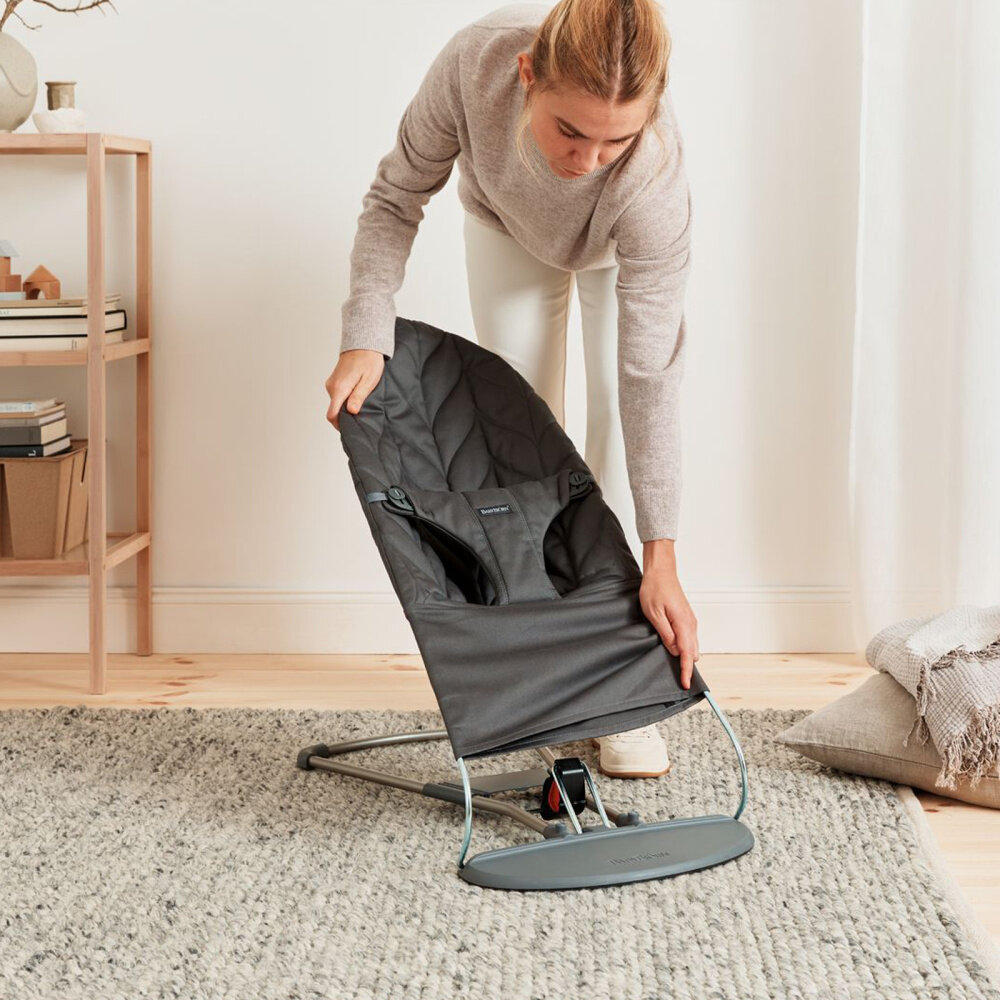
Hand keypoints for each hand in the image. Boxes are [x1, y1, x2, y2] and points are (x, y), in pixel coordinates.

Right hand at [325, 349, 384, 430]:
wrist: (363, 344)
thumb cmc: (368, 361)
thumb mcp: (368, 381)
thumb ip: (358, 396)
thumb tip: (351, 412)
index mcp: (340, 388)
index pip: (331, 414)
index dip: (339, 425)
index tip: (350, 428)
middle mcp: (331, 387)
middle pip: (334, 410)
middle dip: (345, 416)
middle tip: (361, 416)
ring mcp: (331, 383)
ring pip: (336, 403)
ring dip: (346, 407)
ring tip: (361, 403)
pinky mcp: (334, 381)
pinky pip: (337, 396)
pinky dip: (345, 399)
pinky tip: (356, 395)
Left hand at [639, 538, 699, 688]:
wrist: (661, 571)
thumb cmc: (655, 589)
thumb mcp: (654, 613)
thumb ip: (665, 633)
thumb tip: (674, 651)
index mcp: (683, 624)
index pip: (687, 653)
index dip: (686, 670)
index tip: (686, 684)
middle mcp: (690, 623)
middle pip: (693, 653)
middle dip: (687, 667)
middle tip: (680, 681)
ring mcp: (690, 620)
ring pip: (692, 646)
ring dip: (686, 658)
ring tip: (678, 670)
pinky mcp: (687, 618)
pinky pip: (689, 638)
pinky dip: (685, 648)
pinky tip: (676, 652)